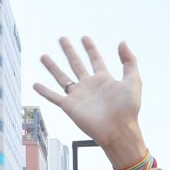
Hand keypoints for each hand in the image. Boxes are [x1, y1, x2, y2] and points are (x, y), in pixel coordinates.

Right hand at [34, 37, 145, 163]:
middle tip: (62, 39)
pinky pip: (53, 97)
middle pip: (76, 64)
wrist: (119, 130)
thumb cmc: (128, 109)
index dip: (90, 49)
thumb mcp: (133, 81)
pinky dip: (44, 91)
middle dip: (69, 51)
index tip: (84, 38)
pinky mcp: (70, 107)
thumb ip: (129, 61)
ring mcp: (79, 96)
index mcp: (104, 80)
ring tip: (43, 56)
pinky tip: (35, 84)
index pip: (95, 60)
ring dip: (52, 67)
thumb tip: (122, 43)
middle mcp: (89, 86)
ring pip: (62, 77)